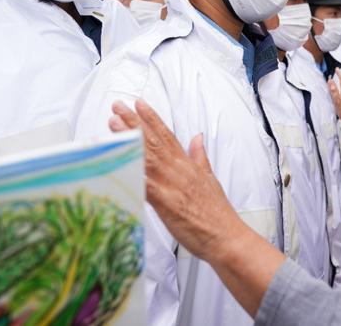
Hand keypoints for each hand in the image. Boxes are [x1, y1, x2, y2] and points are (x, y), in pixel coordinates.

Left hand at [110, 100, 286, 316]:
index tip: (139, 104)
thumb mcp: (209, 178)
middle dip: (134, 122)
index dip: (152, 118)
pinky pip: (146, 185)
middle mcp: (179, 170)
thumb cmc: (217, 213)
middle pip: (154, 141)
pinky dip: (134, 172)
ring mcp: (172, 185)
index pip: (168, 136)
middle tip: (118, 106)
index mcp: (188, 165)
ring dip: (129, 139)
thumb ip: (199, 157)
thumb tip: (197, 137)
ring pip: (147, 156)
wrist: (226, 236)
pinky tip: (120, 161)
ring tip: (113, 124)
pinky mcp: (166, 203)